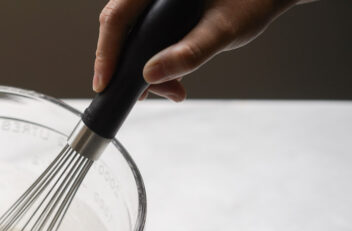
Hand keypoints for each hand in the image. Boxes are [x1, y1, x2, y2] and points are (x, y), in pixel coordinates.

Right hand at [93, 0, 309, 101]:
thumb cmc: (252, 1)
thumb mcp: (223, 29)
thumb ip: (190, 52)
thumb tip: (152, 75)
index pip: (117, 16)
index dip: (106, 52)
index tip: (103, 83)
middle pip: (121, 29)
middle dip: (127, 68)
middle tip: (142, 96)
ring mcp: (156, 4)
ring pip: (133, 38)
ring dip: (144, 70)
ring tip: (170, 90)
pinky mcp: (163, 15)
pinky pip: (146, 39)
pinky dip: (155, 64)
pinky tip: (171, 80)